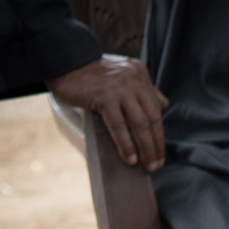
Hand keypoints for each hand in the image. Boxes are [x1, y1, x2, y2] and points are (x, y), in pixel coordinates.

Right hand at [47, 55, 168, 170]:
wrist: (65, 63)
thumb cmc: (92, 75)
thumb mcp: (123, 75)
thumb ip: (142, 89)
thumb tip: (163, 106)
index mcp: (140, 74)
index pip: (157, 109)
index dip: (160, 133)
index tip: (160, 153)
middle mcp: (134, 79)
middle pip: (153, 118)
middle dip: (157, 145)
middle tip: (157, 165)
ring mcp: (120, 88)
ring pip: (140, 124)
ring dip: (146, 149)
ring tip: (148, 166)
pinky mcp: (105, 96)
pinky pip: (119, 126)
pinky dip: (126, 145)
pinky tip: (130, 158)